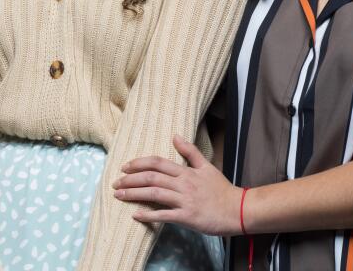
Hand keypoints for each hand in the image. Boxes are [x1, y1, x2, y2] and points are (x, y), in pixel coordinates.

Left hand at [113, 135, 242, 236]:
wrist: (237, 210)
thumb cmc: (221, 189)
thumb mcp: (207, 166)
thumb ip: (190, 151)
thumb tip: (175, 135)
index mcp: (186, 171)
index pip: (158, 163)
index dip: (139, 163)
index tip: (125, 167)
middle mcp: (183, 184)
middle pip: (152, 177)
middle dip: (130, 179)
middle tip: (115, 182)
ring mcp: (184, 201)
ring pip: (154, 194)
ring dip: (134, 194)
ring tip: (119, 195)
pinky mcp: (186, 217)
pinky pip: (164, 216)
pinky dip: (148, 216)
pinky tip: (136, 215)